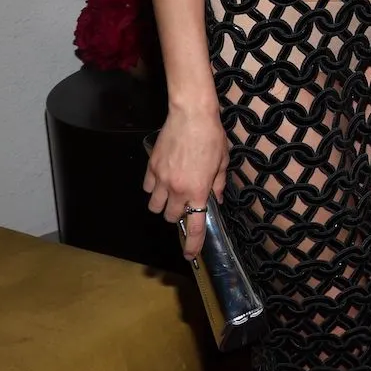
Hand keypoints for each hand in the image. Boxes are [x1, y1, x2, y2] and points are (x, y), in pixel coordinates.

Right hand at [143, 105, 229, 259]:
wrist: (191, 114)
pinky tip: (162, 179)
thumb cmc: (212, 136)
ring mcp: (161, 179)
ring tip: (172, 192)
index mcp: (198, 190)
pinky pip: (147, 188)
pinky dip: (153, 189)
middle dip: (177, 215)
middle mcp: (178, 189)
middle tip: (186, 202)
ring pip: (154, 206)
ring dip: (163, 205)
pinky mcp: (151, 168)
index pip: (193, 225)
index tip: (190, 255)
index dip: (192, 244)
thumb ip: (218, 184)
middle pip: (170, 217)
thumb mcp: (223, 161)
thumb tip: (216, 199)